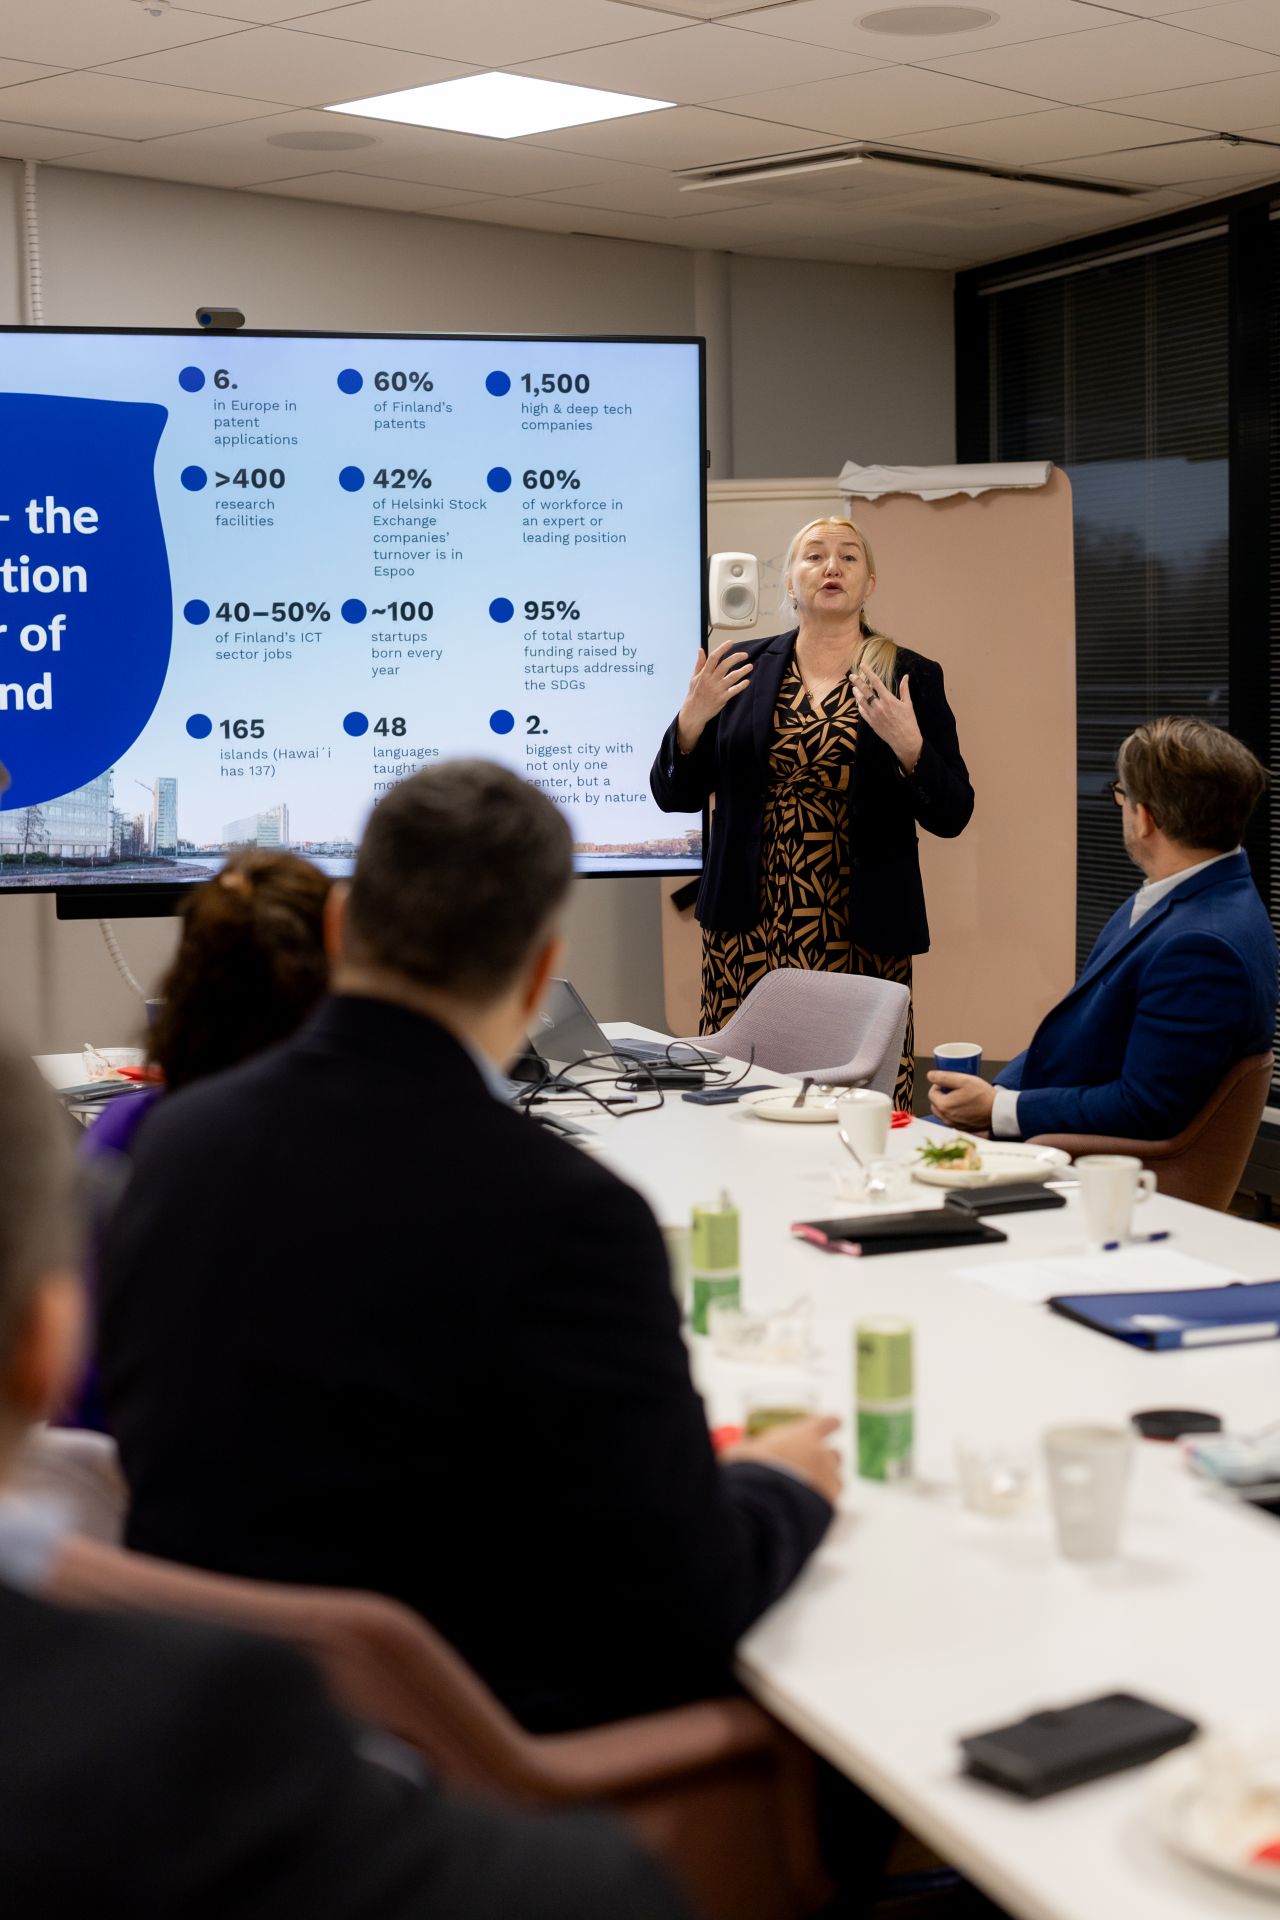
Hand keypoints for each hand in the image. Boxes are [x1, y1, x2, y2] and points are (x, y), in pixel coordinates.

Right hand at [675, 638, 752, 753]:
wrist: (694, 712)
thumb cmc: (694, 694)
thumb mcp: (694, 677)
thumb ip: (699, 663)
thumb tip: (700, 650)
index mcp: (704, 674)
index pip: (714, 657)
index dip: (722, 648)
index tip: (730, 643)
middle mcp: (711, 680)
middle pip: (725, 665)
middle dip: (736, 658)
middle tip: (745, 655)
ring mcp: (717, 689)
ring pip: (732, 677)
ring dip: (743, 670)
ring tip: (750, 666)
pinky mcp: (722, 698)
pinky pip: (734, 690)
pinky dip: (742, 685)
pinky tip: (747, 681)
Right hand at [723, 1414, 842, 1506]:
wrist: (761, 1507)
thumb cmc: (751, 1473)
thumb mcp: (745, 1452)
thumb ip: (756, 1447)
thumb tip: (750, 1449)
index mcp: (805, 1435)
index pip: (829, 1422)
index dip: (829, 1424)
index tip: (829, 1425)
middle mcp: (822, 1456)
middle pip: (834, 1453)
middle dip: (823, 1459)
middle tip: (806, 1466)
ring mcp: (828, 1482)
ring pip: (835, 1479)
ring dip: (824, 1482)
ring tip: (804, 1490)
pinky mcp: (829, 1507)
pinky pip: (831, 1502)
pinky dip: (821, 1503)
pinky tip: (804, 1506)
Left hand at [853, 666, 922, 773]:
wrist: (904, 740)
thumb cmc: (908, 721)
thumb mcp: (908, 704)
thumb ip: (905, 689)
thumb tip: (906, 676)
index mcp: (889, 699)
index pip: (876, 682)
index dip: (868, 672)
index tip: (862, 666)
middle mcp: (879, 706)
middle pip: (865, 691)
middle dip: (857, 682)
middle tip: (852, 676)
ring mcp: (874, 715)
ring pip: (861, 701)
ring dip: (857, 693)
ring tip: (854, 688)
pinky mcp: (871, 723)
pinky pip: (862, 712)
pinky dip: (860, 705)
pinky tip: (859, 702)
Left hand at [927, 1071, 994, 1130]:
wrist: (998, 1111)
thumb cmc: (982, 1095)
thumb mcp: (963, 1080)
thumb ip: (944, 1077)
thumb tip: (930, 1075)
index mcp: (944, 1106)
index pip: (931, 1093)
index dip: (938, 1085)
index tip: (949, 1082)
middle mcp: (946, 1118)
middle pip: (935, 1104)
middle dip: (941, 1095)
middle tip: (954, 1089)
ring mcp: (954, 1125)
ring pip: (942, 1113)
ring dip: (947, 1104)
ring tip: (960, 1097)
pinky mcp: (962, 1128)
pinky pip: (952, 1119)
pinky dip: (954, 1113)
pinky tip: (965, 1107)